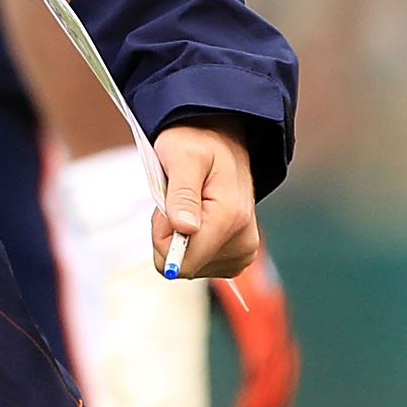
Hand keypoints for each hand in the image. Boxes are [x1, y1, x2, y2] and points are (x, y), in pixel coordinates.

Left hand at [150, 123, 261, 278]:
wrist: (222, 140)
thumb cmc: (197, 142)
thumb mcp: (182, 156)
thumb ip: (182, 194)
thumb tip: (184, 229)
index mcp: (230, 219)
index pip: (184, 262)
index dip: (163, 236)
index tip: (166, 208)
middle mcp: (243, 242)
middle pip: (185, 266)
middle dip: (170, 235)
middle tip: (174, 200)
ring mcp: (243, 252)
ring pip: (190, 265)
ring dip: (179, 236)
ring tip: (187, 203)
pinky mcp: (238, 255)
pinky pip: (200, 263)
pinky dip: (190, 240)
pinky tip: (196, 215)